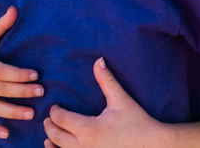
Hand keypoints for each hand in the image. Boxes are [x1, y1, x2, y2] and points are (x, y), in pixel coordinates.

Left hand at [43, 58, 168, 147]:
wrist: (151, 145)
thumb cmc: (137, 122)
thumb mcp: (121, 99)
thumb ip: (106, 80)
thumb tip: (98, 60)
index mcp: (88, 129)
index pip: (61, 119)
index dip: (55, 112)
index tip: (55, 107)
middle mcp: (83, 146)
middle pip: (56, 136)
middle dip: (50, 127)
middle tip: (48, 120)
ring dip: (52, 144)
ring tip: (48, 139)